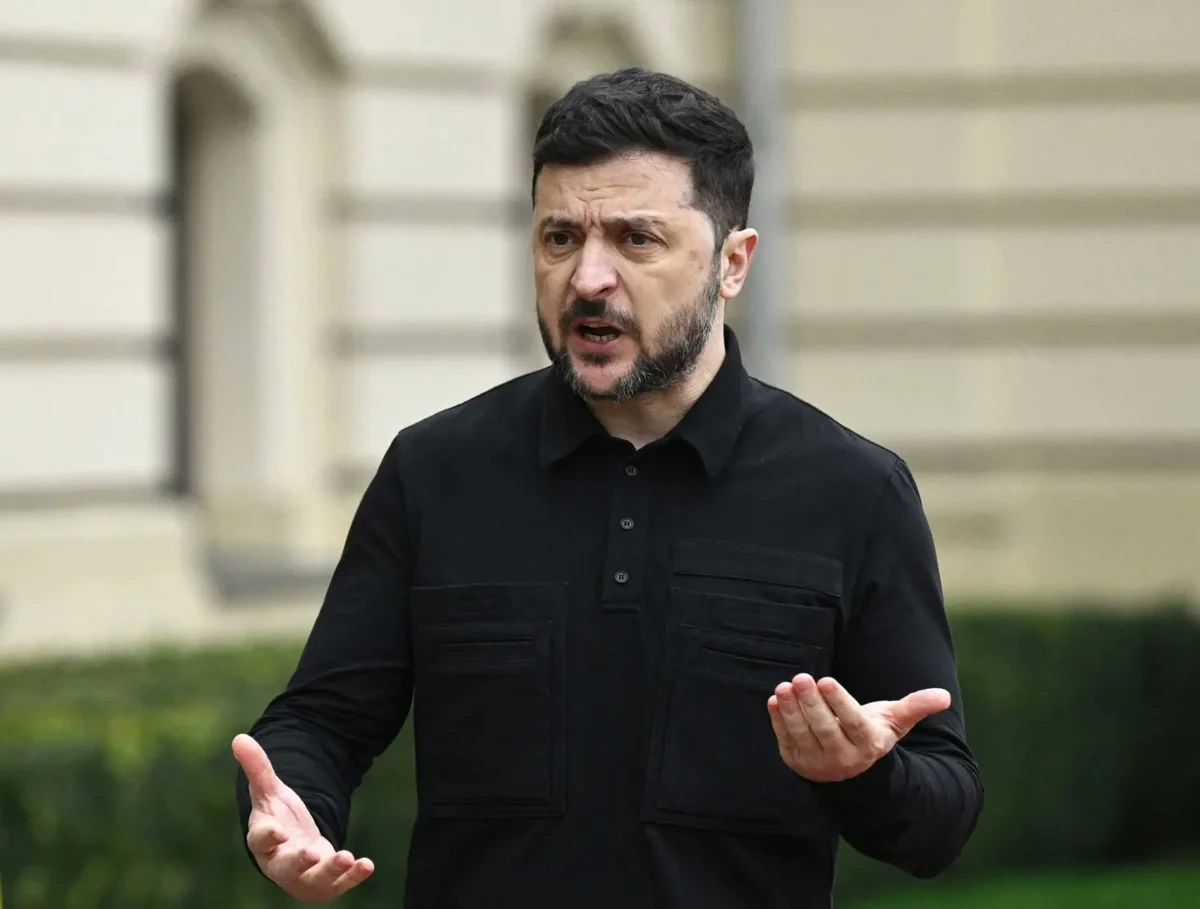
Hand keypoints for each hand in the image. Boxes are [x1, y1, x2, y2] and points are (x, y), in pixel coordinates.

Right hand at [232, 734, 374, 901]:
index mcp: (264, 840)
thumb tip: (239, 737)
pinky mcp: (326, 884)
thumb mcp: (270, 792)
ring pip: (315, 880)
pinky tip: (367, 865)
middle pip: (286, 867)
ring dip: (331, 871)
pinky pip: (339, 885)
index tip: (277, 831)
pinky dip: (353, 877)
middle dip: (298, 862)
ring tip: (347, 857)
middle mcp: (281, 863)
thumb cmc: (278, 820)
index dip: (268, 836)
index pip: (260, 840)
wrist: (294, 849)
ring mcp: (304, 876)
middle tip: (311, 855)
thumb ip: (258, 768)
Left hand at [767, 674, 949, 782]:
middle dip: (811, 702)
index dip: (838, 703)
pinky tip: (776, 699)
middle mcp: (842, 757)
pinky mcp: (795, 760)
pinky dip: (778, 719)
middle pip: (824, 729)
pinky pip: (784, 739)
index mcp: (867, 744)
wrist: (848, 769)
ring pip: (802, 734)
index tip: (826, 680)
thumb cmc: (871, 733)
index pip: (851, 723)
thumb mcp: (894, 722)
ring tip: (786, 685)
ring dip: (791, 709)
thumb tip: (944, 696)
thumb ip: (915, 707)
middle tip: (802, 677)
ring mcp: (816, 762)